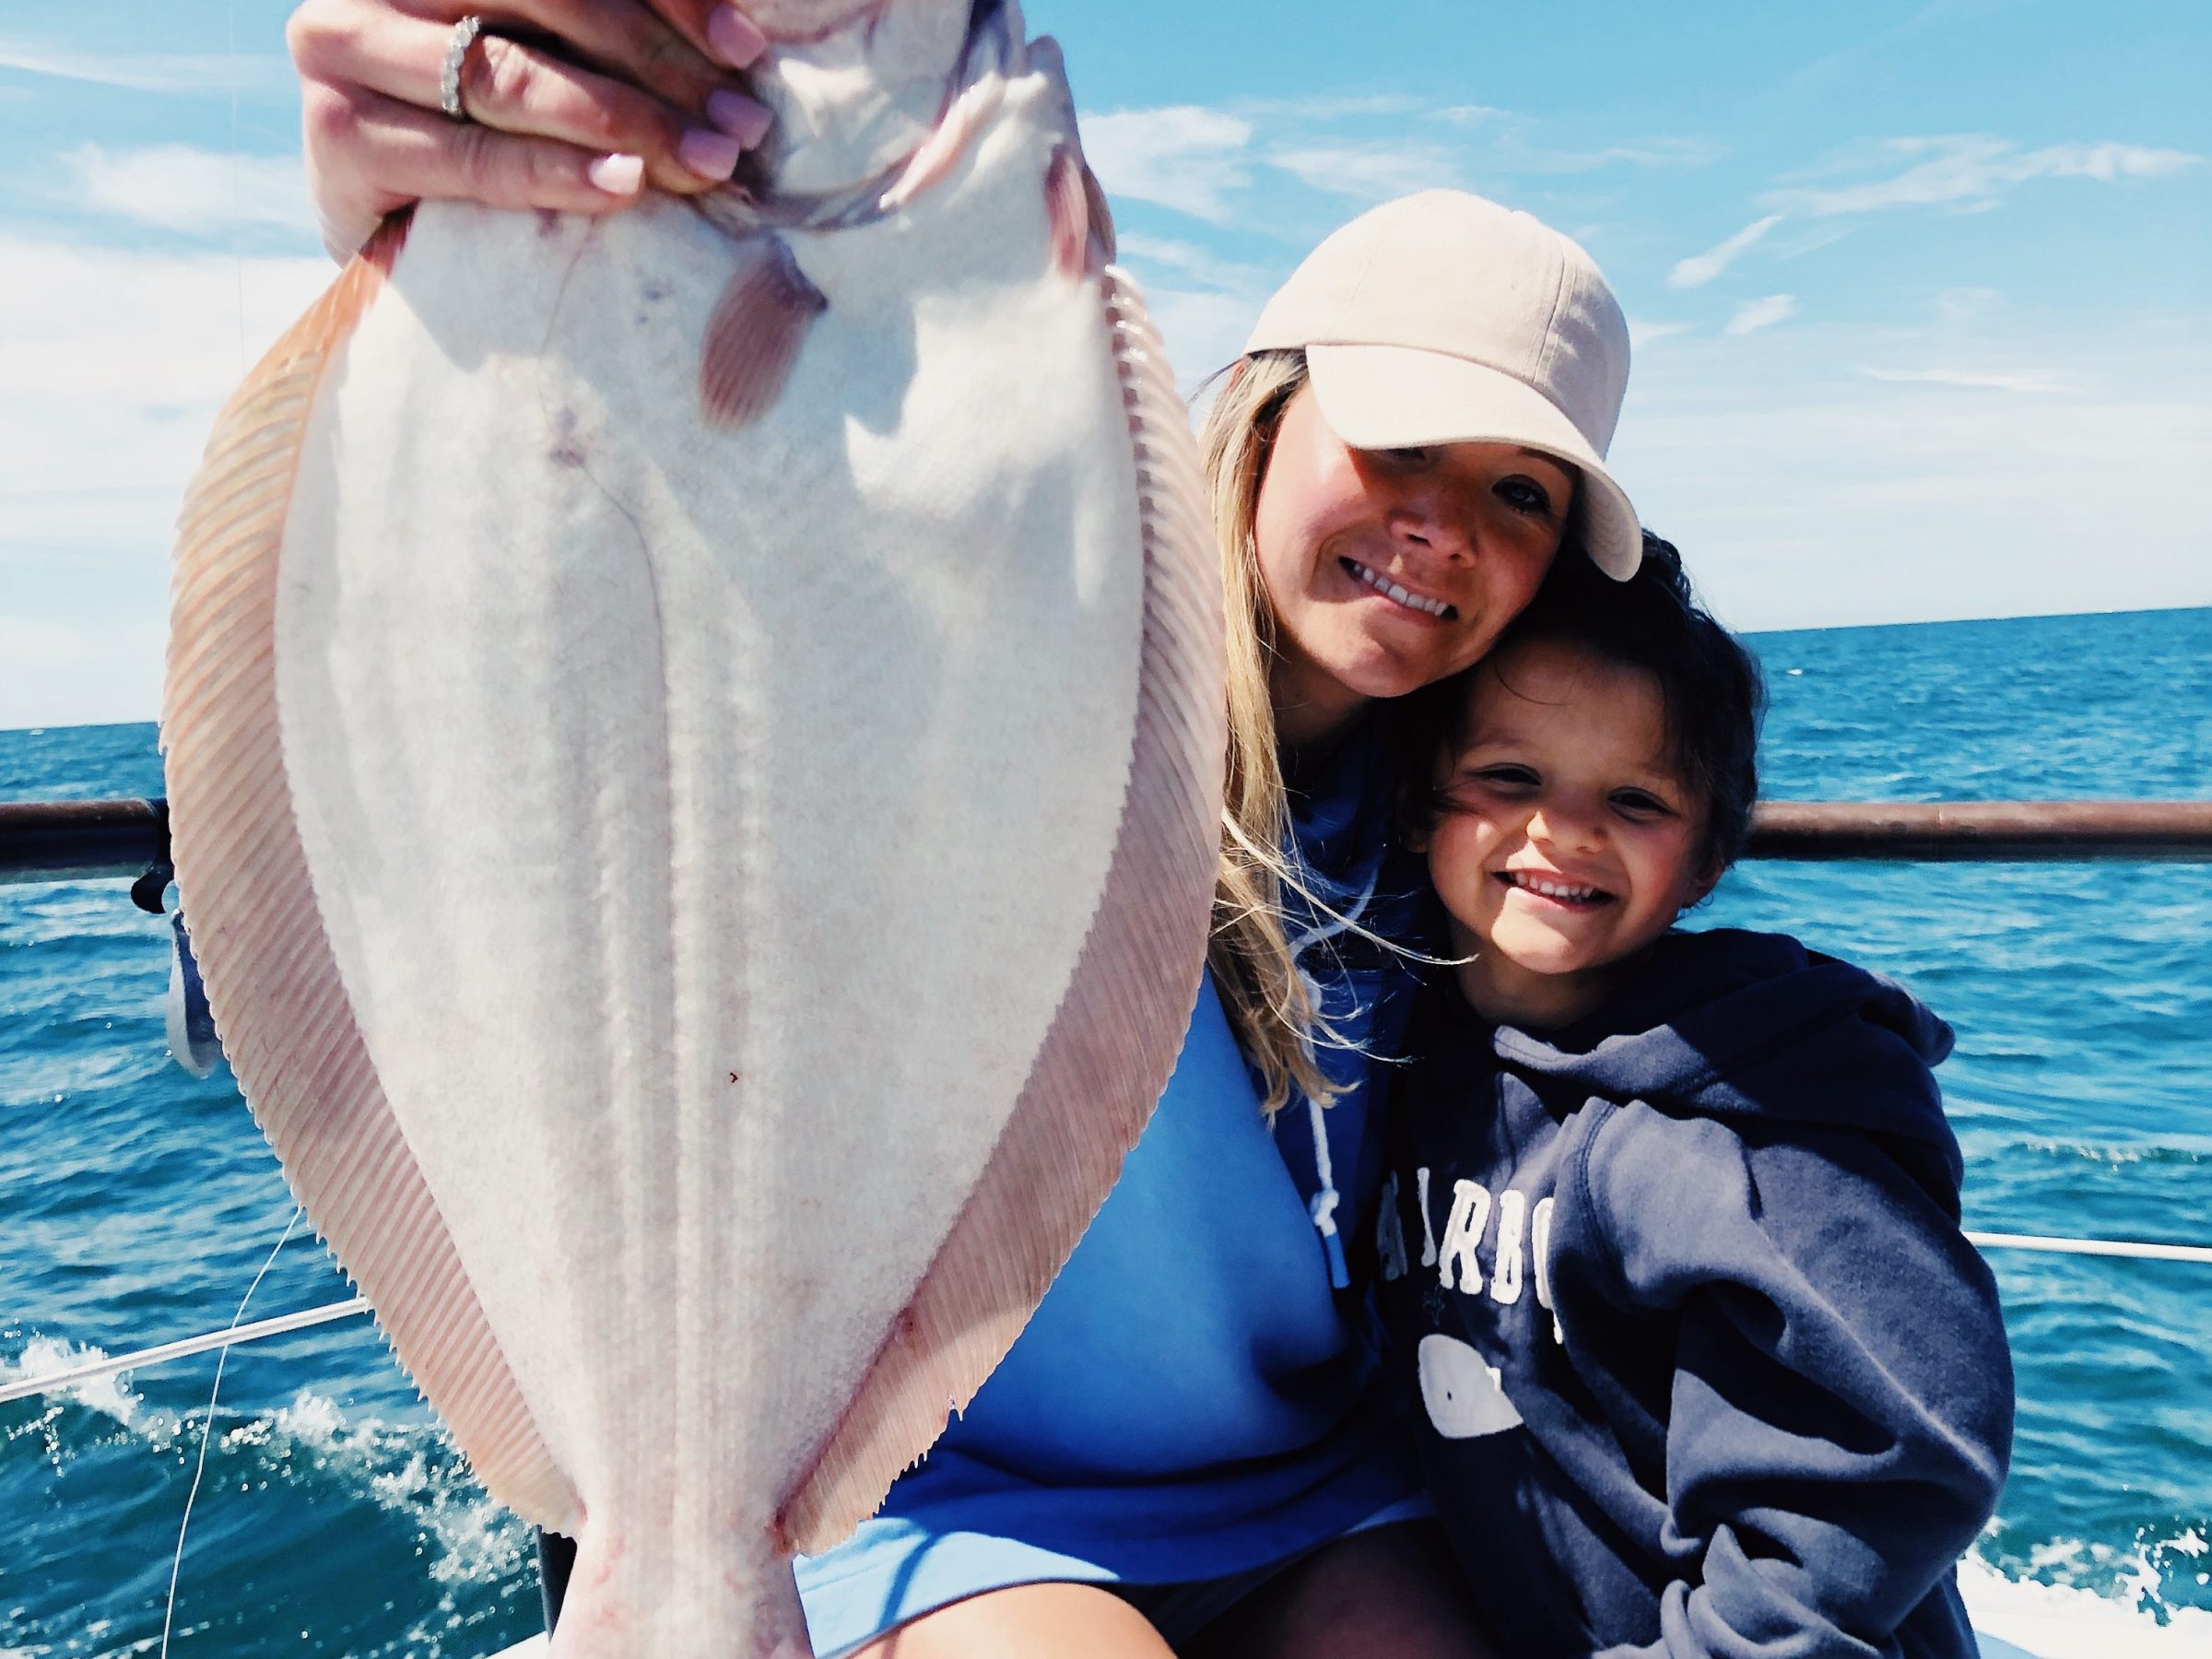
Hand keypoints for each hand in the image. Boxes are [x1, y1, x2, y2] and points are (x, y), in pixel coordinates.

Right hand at [288, 0, 779, 257]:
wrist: (390, 235)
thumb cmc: (491, 135)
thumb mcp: (549, 60)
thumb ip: (602, 34)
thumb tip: (739, 35)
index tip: (748, 47)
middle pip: (542, 0)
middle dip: (658, 64)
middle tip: (741, 124)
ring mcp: (344, 49)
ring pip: (509, 77)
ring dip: (623, 121)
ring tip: (706, 161)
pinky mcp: (338, 138)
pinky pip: (472, 158)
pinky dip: (556, 172)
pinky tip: (626, 184)